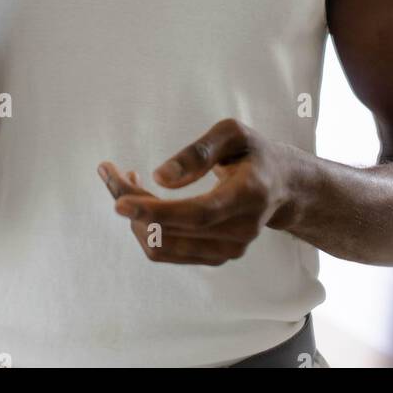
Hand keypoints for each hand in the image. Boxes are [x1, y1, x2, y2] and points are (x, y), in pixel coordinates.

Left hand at [97, 119, 294, 265]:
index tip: (118, 201)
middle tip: (111, 171)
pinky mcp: (216, 258)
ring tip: (125, 180)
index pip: (197, 214)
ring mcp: (229, 250)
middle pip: (172, 230)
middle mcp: (240, 230)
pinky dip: (145, 227)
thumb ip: (198, 152)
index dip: (156, 210)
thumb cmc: (252, 152)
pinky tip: (143, 200)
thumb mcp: (232, 134)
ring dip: (134, 216)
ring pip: (162, 245)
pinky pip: (167, 251)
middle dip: (132, 202)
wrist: (281, 186)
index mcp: (248, 195)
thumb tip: (160, 178)